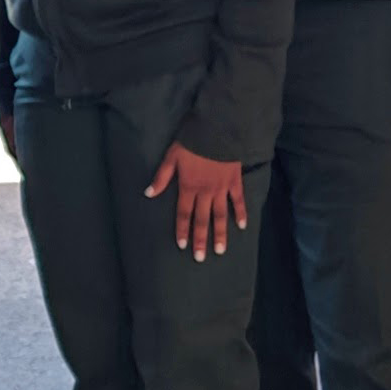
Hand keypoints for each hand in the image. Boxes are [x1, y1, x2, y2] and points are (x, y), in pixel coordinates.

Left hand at [143, 141, 248, 260]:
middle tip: (201, 258)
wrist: (218, 131)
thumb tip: (149, 193)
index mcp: (188, 187)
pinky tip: (242, 226)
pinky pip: (238, 200)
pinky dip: (240, 213)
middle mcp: (205, 192)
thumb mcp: (171, 157)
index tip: (183, 246)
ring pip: (220, 215)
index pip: (183, 214)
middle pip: (202, 219)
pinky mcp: (234, 182)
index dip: (182, 230)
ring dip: (220, 233)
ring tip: (220, 250)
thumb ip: (161, 177)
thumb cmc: (192, 143)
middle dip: (200, 239)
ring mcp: (221, 188)